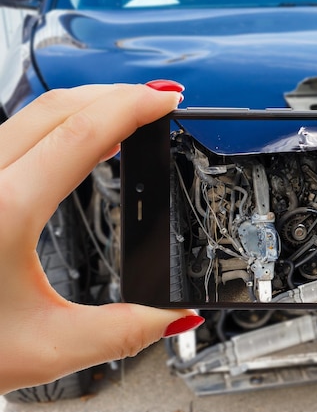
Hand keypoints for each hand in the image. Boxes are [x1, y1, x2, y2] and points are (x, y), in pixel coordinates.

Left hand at [0, 83, 201, 393]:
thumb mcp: (50, 347)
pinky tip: (76, 141)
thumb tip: (175, 314)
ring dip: (86, 105)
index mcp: (4, 211)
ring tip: (126, 115)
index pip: (82, 134)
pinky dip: (56, 124)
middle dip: (115, 94)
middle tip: (157, 100)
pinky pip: (12, 132)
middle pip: (56, 107)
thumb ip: (125, 331)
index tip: (167, 100)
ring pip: (30, 114)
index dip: (133, 108)